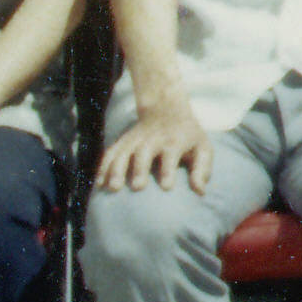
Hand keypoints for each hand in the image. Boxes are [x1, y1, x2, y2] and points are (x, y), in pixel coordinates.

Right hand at [96, 104, 215, 193]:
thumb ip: (202, 169)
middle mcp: (152, 139)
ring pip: (122, 153)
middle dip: (139, 169)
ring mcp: (134, 139)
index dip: (168, 170)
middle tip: (137, 187)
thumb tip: (200, 192)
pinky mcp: (122, 141)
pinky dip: (103, 167)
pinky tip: (98, 184)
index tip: (167, 187)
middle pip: (143, 152)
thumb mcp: (202, 147)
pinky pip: (109, 153)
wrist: (166, 109)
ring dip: (116, 170)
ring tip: (112, 188)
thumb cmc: (188, 136)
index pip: (171, 154)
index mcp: (174, 140)